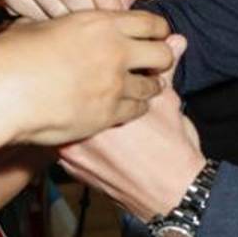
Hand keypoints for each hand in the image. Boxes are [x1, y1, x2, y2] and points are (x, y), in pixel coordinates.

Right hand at [0, 9, 174, 145]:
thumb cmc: (9, 57)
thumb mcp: (37, 26)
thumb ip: (61, 23)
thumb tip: (55, 22)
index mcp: (101, 23)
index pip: (152, 23)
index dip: (158, 31)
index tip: (157, 37)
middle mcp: (115, 52)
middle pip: (163, 55)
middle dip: (162, 59)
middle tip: (154, 64)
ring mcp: (113, 85)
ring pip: (153, 87)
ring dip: (149, 86)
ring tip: (141, 87)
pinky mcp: (107, 115)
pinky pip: (136, 111)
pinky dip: (135, 109)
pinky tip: (125, 106)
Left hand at [58, 46, 205, 222]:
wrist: (172, 195)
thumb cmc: (172, 150)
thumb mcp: (169, 103)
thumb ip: (163, 71)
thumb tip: (175, 41)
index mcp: (106, 105)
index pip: (85, 72)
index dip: (89, 62)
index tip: (94, 57)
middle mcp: (82, 127)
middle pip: (68, 95)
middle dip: (75, 83)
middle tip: (81, 76)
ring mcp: (73, 151)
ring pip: (62, 120)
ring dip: (69, 108)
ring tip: (77, 101)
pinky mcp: (72, 169)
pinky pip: (63, 143)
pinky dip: (71, 134)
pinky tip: (84, 131)